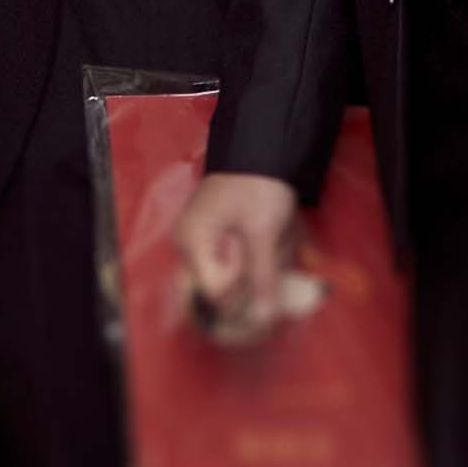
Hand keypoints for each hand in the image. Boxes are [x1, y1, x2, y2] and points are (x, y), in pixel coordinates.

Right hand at [175, 170, 302, 343]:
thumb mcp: (263, 232)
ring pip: (235, 271)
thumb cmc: (257, 185)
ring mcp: (202, 238)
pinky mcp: (217, 233)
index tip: (268, 265)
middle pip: (224, 284)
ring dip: (263, 259)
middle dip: (256, 269)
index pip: (216, 293)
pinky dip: (261, 250)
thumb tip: (262, 321)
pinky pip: (239, 257)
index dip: (245, 290)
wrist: (263, 146)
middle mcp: (189, 244)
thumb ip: (261, 277)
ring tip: (277, 230)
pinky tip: (273, 232)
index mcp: (191, 243)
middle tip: (275, 240)